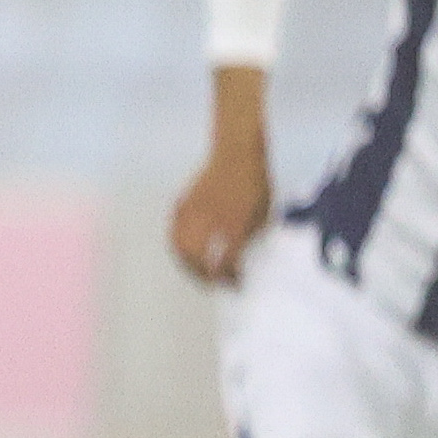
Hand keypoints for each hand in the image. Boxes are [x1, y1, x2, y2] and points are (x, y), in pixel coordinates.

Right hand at [166, 146, 268, 286]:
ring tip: (194, 270)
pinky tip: (184, 247)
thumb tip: (240, 258)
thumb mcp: (262, 215)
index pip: (224, 263)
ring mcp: (192, 212)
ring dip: (186, 262)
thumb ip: (249, 239)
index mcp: (231, 227)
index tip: (236, 283)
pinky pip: (175, 229)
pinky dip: (178, 243)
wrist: (236, 154)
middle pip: (195, 259)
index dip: (229, 277)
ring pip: (180, 246)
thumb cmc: (254, 184)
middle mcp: (207, 222)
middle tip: (212, 282)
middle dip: (202, 275)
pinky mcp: (183, 204)